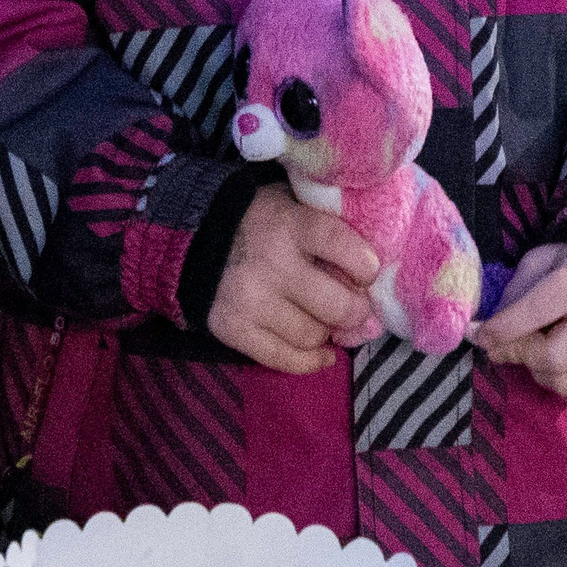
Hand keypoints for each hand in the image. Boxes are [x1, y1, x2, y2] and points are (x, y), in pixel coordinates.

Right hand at [206, 184, 379, 374]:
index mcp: (290, 225)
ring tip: (327, 322)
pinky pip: (284, 359)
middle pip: (336, 306)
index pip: (342, 247)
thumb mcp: (293, 205)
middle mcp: (271, 265)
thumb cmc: (260, 219)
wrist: (194, 237)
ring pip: (312, 336)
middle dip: (355, 311)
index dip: (365, 266)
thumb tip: (372, 272)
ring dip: (327, 333)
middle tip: (358, 309)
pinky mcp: (233, 329)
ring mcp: (250, 301)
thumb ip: (327, 228)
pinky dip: (309, 360)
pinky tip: (321, 352)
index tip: (369, 272)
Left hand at [472, 243, 566, 408]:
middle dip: (522, 356)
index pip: (534, 311)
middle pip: (553, 358)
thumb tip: (486, 332)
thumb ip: (515, 294)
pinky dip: (565, 387)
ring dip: (542, 374)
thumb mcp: (542, 263)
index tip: (478, 334)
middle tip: (512, 347)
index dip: (499, 329)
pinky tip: (566, 365)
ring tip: (543, 352)